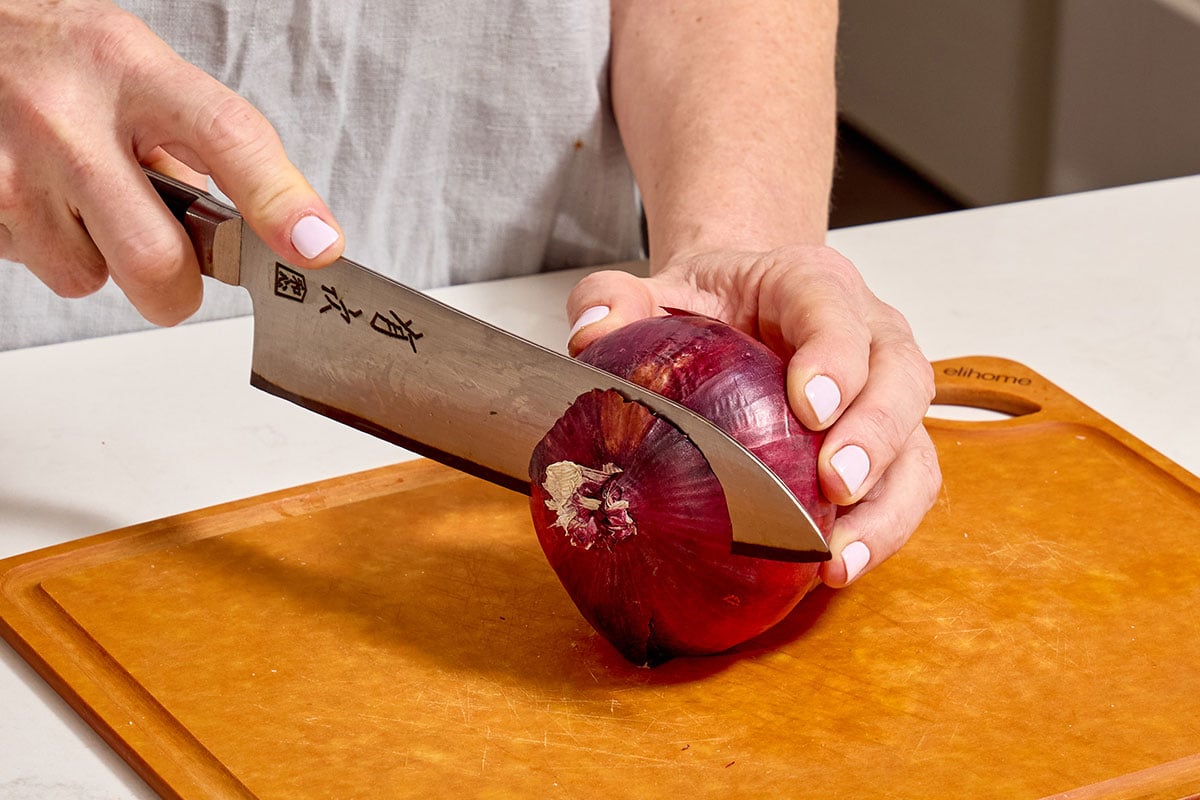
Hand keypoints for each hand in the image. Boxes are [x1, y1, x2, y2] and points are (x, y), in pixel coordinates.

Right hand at [0, 0, 341, 324]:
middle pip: (156, 258)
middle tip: (175, 265)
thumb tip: (258, 231)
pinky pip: (43, 270)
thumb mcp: (141, 72)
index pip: (227, 138)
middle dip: (176, 288)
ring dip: (103, 259)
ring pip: (91, 277)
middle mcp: (68, 117)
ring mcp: (15, 168)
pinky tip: (46, 199)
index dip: (279, 203)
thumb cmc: (64, 60)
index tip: (316, 248)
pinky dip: (54, 249)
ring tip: (84, 198)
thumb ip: (199, 145)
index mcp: (133, 70)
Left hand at [566, 246, 941, 586]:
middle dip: (875, 434)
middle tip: (834, 484)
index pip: (834, 309)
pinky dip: (882, 530)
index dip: (834, 357)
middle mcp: (869, 333)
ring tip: (839, 554)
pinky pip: (906, 488)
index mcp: (809, 284)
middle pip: (899, 377)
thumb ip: (612, 299)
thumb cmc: (708, 306)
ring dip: (888, 503)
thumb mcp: (654, 291)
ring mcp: (886, 392)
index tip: (810, 407)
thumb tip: (590, 334)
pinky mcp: (889, 445)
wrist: (742, 310)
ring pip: (916, 443)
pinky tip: (836, 567)